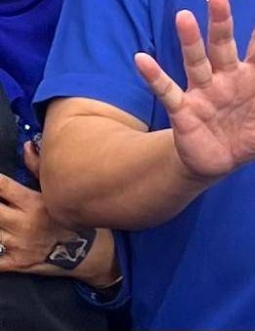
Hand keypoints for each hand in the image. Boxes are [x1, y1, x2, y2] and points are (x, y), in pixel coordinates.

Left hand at [0, 143, 115, 284]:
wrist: (90, 252)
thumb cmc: (78, 218)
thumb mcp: (62, 192)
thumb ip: (40, 169)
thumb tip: (27, 146)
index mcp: (34, 202)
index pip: (3, 187)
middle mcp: (23, 223)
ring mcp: (17, 245)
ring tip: (2, 217)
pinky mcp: (16, 263)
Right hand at [134, 0, 254, 182]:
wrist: (222, 162)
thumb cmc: (254, 133)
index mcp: (254, 75)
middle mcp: (227, 76)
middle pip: (224, 44)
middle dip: (221, 21)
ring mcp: (204, 90)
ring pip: (196, 60)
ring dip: (189, 40)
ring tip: (183, 17)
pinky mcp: (184, 109)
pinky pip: (168, 90)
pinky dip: (155, 76)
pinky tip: (142, 59)